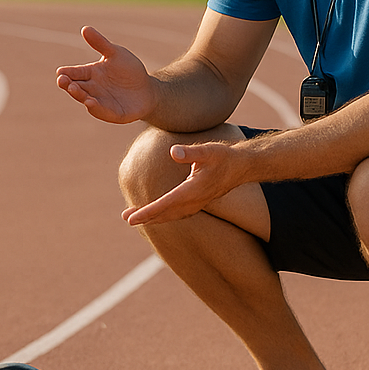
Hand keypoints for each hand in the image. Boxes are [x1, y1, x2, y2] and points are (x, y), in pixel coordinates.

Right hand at [56, 26, 155, 123]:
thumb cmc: (129, 70)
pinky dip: (95, 108)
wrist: (147, 89)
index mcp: (90, 73)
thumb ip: (100, 43)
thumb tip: (85, 28)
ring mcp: (101, 102)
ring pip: (85, 99)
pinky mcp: (112, 113)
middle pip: (76, 87)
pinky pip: (102, 111)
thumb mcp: (115, 53)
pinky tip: (90, 102)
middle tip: (62, 81)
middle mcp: (92, 89)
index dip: (66, 73)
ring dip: (79, 95)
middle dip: (68, 85)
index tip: (60, 72)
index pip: (74, 73)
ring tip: (74, 89)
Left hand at [123, 141, 246, 226]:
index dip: (147, 211)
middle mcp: (194, 201)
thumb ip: (190, 152)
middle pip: (165, 213)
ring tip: (135, 218)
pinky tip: (158, 214)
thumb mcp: (208, 150)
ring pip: (171, 215)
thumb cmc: (224, 156)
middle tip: (126, 218)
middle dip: (146, 217)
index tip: (132, 218)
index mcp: (193, 191)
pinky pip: (178, 213)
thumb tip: (173, 151)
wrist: (242, 166)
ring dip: (154, 218)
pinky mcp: (199, 202)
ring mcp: (197, 203)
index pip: (165, 204)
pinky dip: (165, 216)